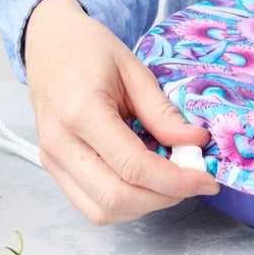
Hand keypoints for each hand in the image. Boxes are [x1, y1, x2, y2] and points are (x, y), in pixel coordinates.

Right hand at [23, 0, 218, 224]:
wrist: (47, 43)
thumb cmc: (89, 50)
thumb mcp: (134, 70)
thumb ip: (163, 112)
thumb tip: (195, 144)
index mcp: (81, 112)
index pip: (133, 167)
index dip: (176, 181)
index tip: (206, 180)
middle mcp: (60, 143)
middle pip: (117, 197)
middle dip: (163, 198)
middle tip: (191, 182)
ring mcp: (52, 160)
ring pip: (103, 211)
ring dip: (144, 205)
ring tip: (168, 182)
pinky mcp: (53, 169)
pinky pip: (91, 205)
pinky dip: (125, 204)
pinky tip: (143, 183)